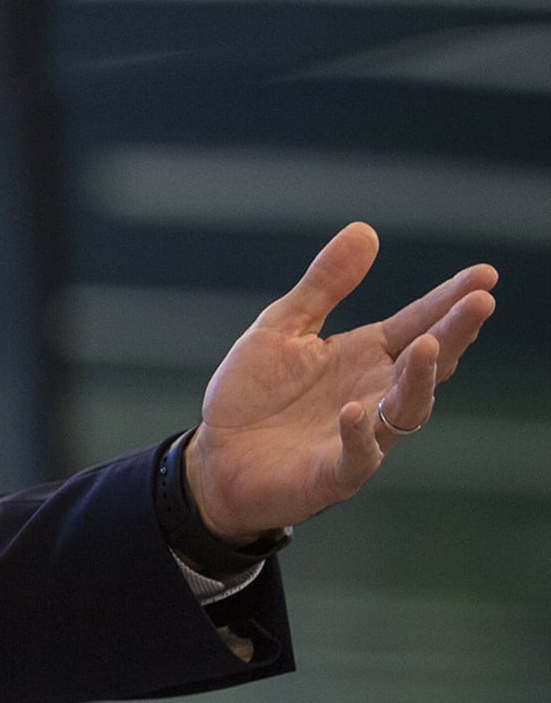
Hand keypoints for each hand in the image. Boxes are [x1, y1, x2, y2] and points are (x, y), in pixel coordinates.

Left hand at [190, 222, 496, 541]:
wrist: (216, 457)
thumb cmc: (253, 394)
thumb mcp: (282, 327)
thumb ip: (324, 286)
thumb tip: (365, 230)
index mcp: (364, 356)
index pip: (417, 323)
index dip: (449, 300)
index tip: (485, 274)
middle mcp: (372, 393)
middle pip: (426, 362)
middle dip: (453, 333)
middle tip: (481, 302)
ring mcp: (360, 435)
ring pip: (406, 410)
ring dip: (418, 380)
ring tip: (426, 346)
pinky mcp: (334, 472)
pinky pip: (358, 455)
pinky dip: (359, 435)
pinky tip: (355, 411)